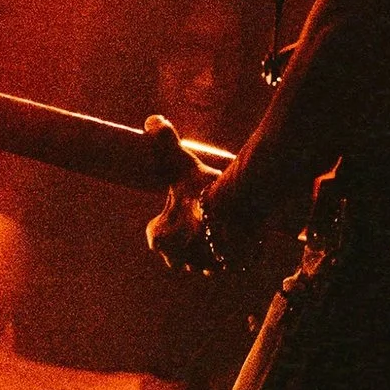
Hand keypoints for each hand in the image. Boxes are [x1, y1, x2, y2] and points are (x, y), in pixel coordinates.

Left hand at [145, 123, 226, 275]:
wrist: (236, 210)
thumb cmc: (202, 187)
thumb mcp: (179, 159)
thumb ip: (163, 138)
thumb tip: (152, 120)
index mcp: (159, 239)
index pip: (158, 233)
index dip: (169, 219)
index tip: (183, 204)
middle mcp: (178, 260)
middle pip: (180, 250)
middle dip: (187, 238)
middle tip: (201, 215)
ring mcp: (205, 268)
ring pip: (204, 260)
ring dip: (210, 246)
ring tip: (220, 224)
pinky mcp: (230, 269)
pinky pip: (229, 262)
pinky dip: (232, 252)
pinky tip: (237, 234)